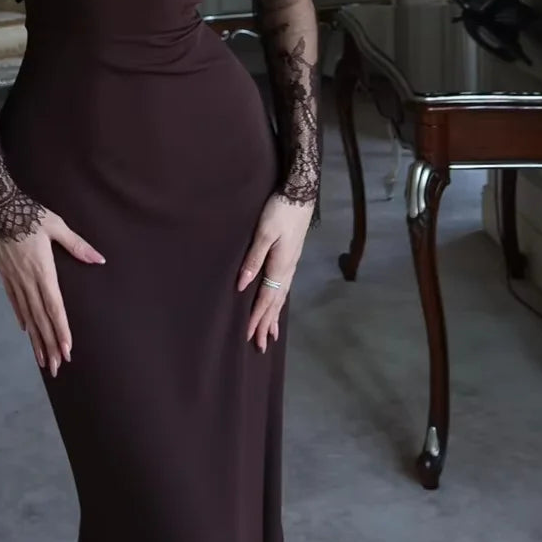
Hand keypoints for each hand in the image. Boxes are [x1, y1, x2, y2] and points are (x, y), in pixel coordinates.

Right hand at [0, 204, 105, 377]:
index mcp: (43, 270)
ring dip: (35, 338)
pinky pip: (14, 301)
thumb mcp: (56, 226)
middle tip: (56, 366)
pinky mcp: (4, 275)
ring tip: (42, 359)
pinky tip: (26, 331)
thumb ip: (77, 245)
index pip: (54, 307)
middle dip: (49, 344)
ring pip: (27, 315)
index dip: (61, 329)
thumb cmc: (29, 214)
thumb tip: (99, 259)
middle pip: (41, 318)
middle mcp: (28, 280)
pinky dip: (21, 318)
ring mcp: (14, 279)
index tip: (66, 349)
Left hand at [237, 192, 312, 350]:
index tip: (248, 336)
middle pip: (275, 303)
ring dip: (274, 316)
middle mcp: (287, 270)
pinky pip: (283, 288)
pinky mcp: (290, 258)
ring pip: (281, 297)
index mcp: (280, 267)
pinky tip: (277, 305)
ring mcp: (291, 265)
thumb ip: (253, 260)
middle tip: (259, 346)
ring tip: (270, 334)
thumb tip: (242, 286)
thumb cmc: (279, 212)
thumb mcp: (264, 234)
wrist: (300, 195)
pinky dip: (279, 302)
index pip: (266, 299)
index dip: (256, 318)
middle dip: (266, 324)